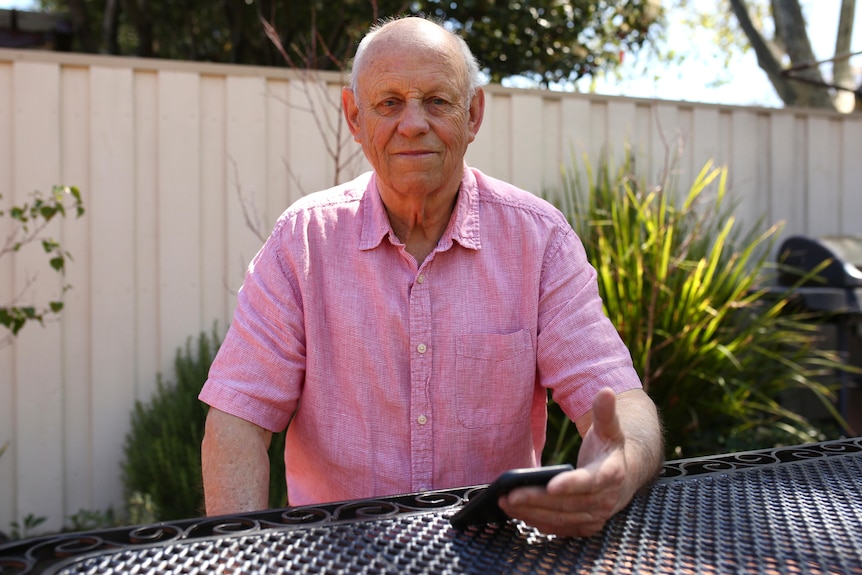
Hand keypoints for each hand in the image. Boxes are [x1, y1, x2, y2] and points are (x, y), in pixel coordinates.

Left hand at [497, 387, 634, 537]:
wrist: (624, 474)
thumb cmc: (609, 448)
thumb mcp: (609, 428)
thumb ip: (605, 411)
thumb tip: (606, 391)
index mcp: (611, 474)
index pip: (590, 482)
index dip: (571, 484)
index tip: (551, 484)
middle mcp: (605, 500)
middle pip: (568, 503)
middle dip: (537, 500)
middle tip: (510, 495)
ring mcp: (595, 516)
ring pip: (561, 518)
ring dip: (532, 513)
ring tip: (506, 503)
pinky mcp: (584, 526)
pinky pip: (559, 528)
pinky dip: (538, 522)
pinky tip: (518, 513)